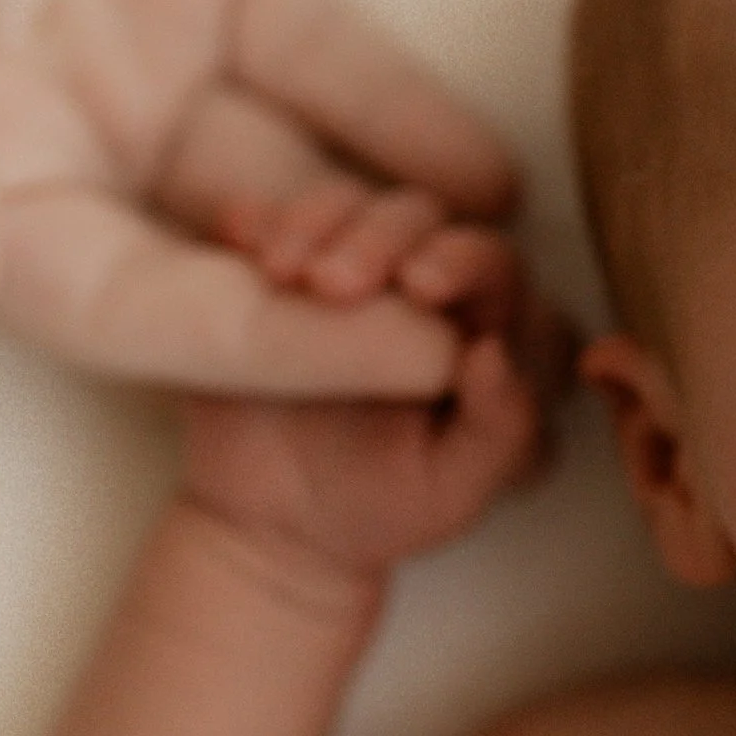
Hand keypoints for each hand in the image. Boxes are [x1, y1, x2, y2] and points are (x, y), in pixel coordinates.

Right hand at [0, 0, 515, 390]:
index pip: (120, 307)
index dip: (264, 349)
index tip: (411, 367)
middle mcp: (39, 132)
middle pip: (222, 261)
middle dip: (356, 308)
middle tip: (500, 334)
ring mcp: (134, 47)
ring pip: (286, 171)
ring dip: (394, 227)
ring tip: (512, 268)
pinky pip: (323, 61)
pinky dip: (406, 118)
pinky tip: (497, 173)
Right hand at [179, 186, 572, 578]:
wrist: (276, 529)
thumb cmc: (385, 510)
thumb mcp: (453, 490)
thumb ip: (499, 429)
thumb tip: (495, 352)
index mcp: (478, 320)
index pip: (490, 263)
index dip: (462, 260)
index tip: (419, 285)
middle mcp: (414, 277)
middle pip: (416, 217)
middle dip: (379, 236)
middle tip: (333, 283)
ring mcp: (340, 264)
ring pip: (340, 205)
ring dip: (313, 223)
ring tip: (280, 272)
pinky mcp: (271, 267)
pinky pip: (262, 223)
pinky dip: (251, 221)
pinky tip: (235, 236)